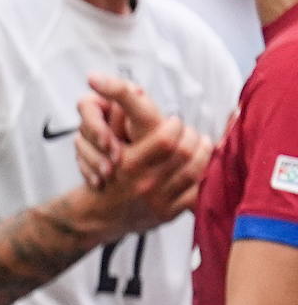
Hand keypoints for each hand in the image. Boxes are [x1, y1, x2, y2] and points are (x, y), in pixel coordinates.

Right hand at [62, 108, 211, 243]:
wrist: (98, 214)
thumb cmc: (107, 174)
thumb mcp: (104, 145)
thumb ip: (119, 118)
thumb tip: (136, 90)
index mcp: (128, 163)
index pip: (167, 139)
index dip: (175, 126)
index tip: (174, 121)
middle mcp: (143, 183)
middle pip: (185, 152)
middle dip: (192, 136)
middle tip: (191, 132)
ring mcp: (158, 200)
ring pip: (196, 170)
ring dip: (203, 153)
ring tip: (201, 144)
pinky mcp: (169, 214)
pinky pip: (198, 193)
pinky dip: (205, 178)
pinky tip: (204, 167)